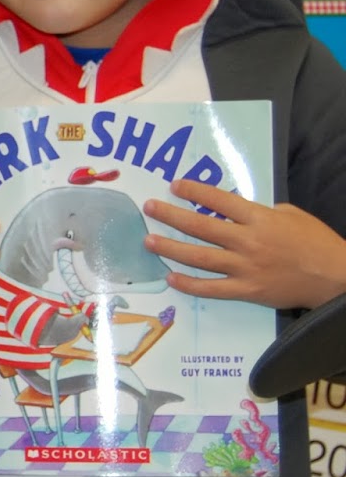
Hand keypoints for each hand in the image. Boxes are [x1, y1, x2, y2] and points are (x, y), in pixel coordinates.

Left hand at [144, 180, 345, 309]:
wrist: (334, 277)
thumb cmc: (314, 242)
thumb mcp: (290, 215)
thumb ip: (258, 212)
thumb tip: (230, 210)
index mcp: (259, 219)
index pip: (219, 201)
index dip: (195, 192)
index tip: (174, 185)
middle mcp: (248, 241)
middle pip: (201, 227)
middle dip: (171, 215)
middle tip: (149, 208)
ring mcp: (245, 268)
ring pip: (199, 257)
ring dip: (170, 248)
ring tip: (148, 240)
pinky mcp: (246, 290)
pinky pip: (211, 288)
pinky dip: (189, 284)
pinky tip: (170, 277)